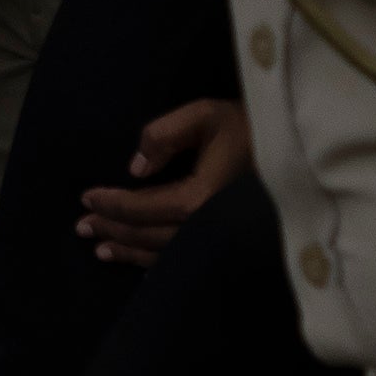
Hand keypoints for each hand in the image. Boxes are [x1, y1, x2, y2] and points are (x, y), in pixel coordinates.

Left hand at [79, 98, 248, 265]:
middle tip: (82, 226)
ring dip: (128, 251)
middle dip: (111, 229)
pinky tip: (139, 261)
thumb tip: (135, 168)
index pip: (141, 207)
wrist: (294, 150)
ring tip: (101, 249)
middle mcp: (205, 226)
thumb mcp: (204, 115)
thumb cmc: (247, 128)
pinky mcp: (222, 242)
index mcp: (199, 197)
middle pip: (147, 234)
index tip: (85, 197)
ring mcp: (215, 239)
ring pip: (162, 253)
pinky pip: (182, 257)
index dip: (110, 203)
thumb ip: (163, 134)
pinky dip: (155, 260)